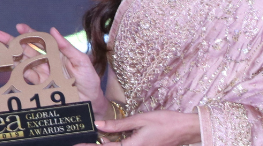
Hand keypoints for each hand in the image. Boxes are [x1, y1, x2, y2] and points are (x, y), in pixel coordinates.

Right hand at [0, 24, 108, 117]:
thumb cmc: (89, 81)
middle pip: (25, 50)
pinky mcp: (40, 88)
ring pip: (22, 63)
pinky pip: (25, 80)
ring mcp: (42, 76)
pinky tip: (7, 68)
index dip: (29, 33)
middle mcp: (47, 63)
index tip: (19, 26)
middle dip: (11, 42)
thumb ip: (67, 47)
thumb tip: (53, 30)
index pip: (40, 41)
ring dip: (9, 56)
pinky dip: (16, 74)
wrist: (91, 104)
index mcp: (56, 54)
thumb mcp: (82, 61)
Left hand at [77, 110, 201, 145]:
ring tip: (95, 139)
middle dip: (97, 145)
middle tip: (82, 142)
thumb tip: (99, 125)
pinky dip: (116, 144)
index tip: (77, 144)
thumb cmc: (165, 122)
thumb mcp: (139, 120)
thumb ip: (118, 125)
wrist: (185, 129)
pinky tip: (110, 139)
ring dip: (107, 145)